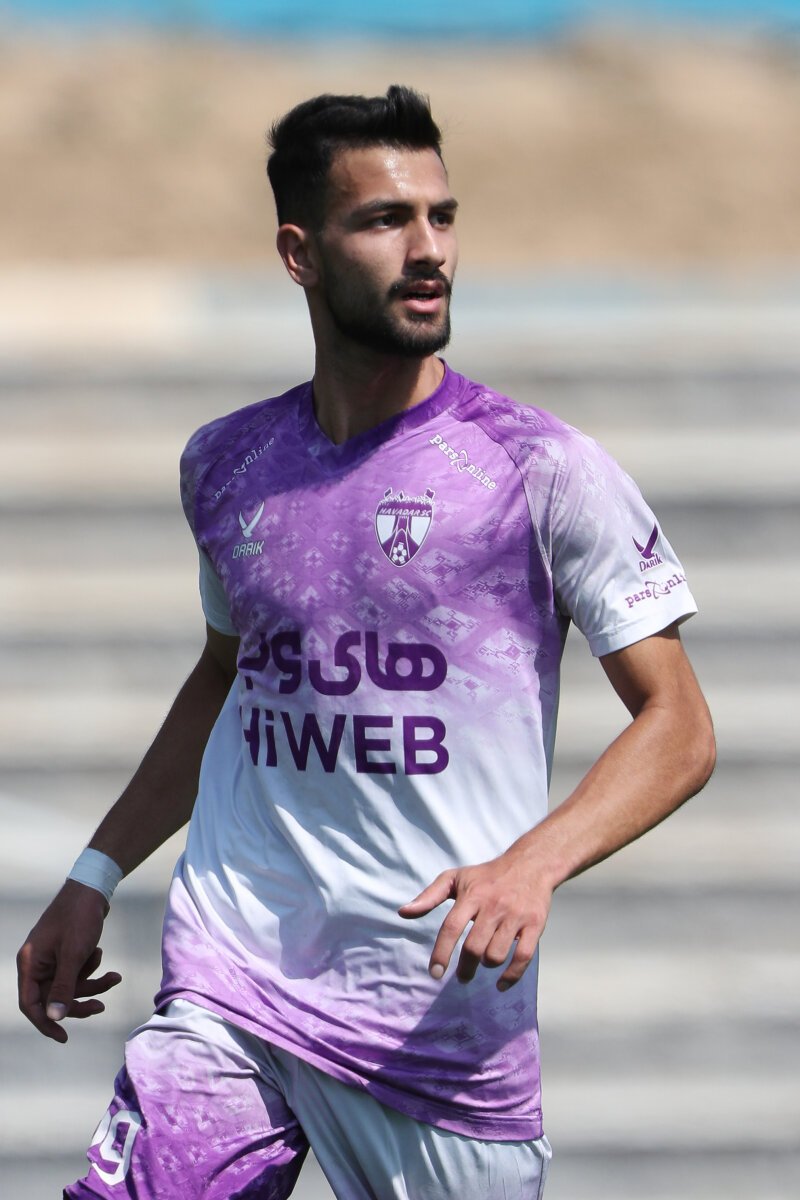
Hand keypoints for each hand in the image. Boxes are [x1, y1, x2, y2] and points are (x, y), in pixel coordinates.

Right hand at [17, 880, 121, 1041]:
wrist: (93, 888)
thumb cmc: (79, 918)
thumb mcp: (73, 955)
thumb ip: (63, 988)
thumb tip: (54, 1017)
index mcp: (30, 963)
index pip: (30, 1004)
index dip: (45, 1022)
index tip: (63, 1037)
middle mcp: (37, 963)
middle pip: (54, 998)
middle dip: (79, 1002)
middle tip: (101, 1007)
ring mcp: (52, 958)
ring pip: (70, 985)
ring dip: (92, 984)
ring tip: (114, 978)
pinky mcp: (66, 953)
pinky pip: (77, 972)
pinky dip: (92, 969)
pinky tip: (102, 954)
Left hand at [398, 846, 551, 990]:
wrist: (531, 864)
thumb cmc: (487, 875)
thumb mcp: (456, 878)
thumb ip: (429, 896)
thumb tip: (403, 912)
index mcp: (472, 895)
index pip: (451, 927)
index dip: (441, 953)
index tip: (434, 973)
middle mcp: (493, 906)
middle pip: (474, 947)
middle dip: (465, 968)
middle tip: (462, 976)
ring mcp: (515, 916)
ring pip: (496, 955)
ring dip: (486, 966)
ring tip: (483, 963)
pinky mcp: (534, 924)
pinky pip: (523, 957)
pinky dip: (511, 976)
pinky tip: (501, 984)